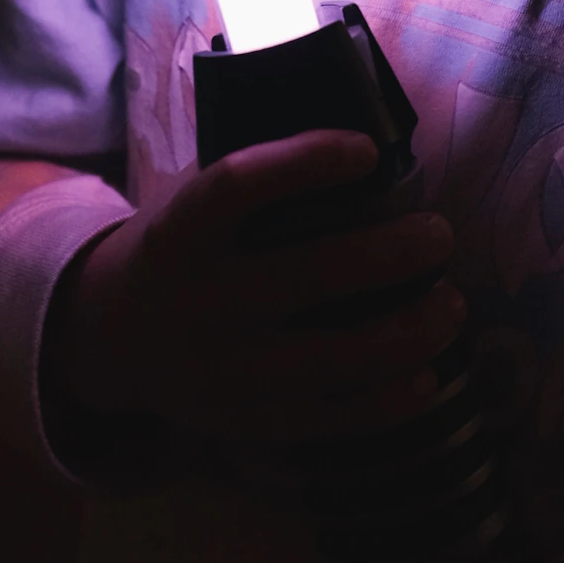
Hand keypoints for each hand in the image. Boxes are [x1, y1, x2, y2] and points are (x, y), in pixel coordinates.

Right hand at [44, 129, 464, 454]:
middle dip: (390, 254)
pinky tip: (427, 377)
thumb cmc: (181, 248)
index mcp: (182, 230)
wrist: (111, 337)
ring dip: (405, 332)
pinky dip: (384, 403)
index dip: (305, 163)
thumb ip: (256, 180)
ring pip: (328, 358)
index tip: (367, 150)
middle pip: (306, 274)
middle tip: (440, 233)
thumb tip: (363, 138)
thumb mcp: (191, 201)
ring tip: (451, 304)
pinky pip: (325, 420)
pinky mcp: (243, 424)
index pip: (238, 185)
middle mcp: (200, 300)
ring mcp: (222, 372)